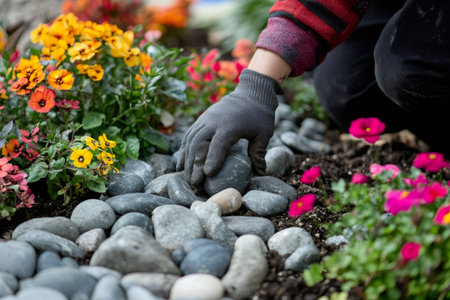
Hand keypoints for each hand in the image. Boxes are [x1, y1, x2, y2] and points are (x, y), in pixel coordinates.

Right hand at [177, 69, 281, 185]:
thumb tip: (260, 172)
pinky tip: (182, 164)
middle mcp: (213, 121)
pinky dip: (184, 150)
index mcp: (230, 125)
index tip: (207, 175)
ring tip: (187, 179)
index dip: (212, 159)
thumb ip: (259, 153)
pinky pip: (189, 135)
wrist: (251, 92)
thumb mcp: (264, 133)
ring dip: (186, 160)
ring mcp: (205, 119)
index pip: (218, 144)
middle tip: (194, 184)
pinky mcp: (202, 119)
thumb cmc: (260, 115)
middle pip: (198, 144)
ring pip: (190, 140)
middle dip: (194, 165)